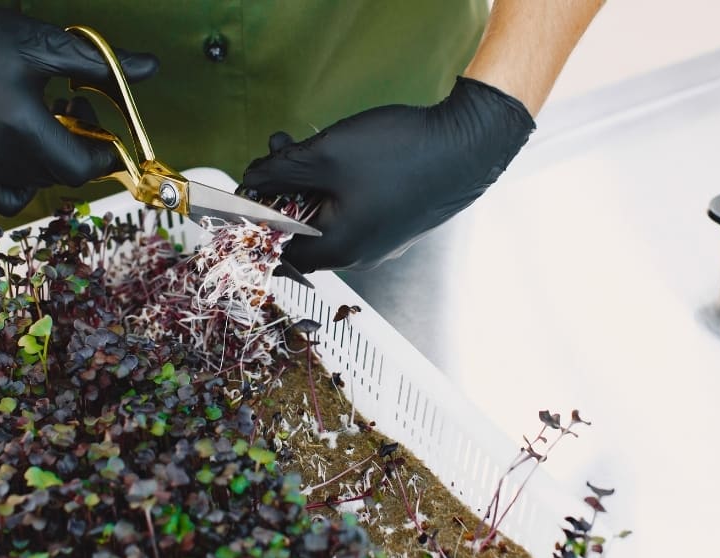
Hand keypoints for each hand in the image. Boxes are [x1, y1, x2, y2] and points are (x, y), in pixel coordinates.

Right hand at [0, 0, 157, 215]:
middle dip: (79, 151)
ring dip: (52, 162)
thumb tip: (150, 68)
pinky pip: (6, 198)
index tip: (107, 137)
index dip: (102, 156)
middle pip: (61, 176)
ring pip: (36, 186)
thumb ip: (102, 65)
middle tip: (73, 112)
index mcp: (19, 124)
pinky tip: (23, 151)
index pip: (79, 166)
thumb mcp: (46, 46)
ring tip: (45, 123)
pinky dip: (24, 183)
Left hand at [241, 77, 533, 271]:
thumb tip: (250, 180)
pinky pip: (354, 207)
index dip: (258, 219)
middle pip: (303, 229)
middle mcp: (361, 253)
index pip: (280, 249)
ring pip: (329, 213)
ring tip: (303, 143)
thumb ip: (280, 171)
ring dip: (309, 180)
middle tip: (277, 152)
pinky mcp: (396, 219)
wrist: (469, 144)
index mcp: (339, 248)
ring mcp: (382, 238)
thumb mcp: (325, 156)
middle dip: (283, 188)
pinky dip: (337, 183)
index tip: (250, 190)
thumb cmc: (401, 155)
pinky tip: (340, 152)